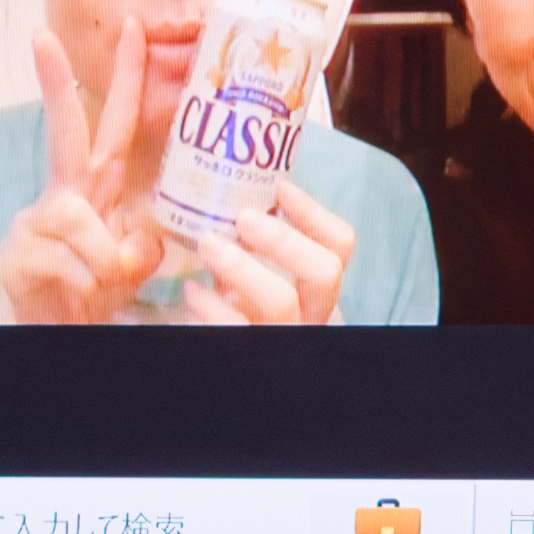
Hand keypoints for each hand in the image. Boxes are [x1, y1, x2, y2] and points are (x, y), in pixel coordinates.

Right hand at [0, 21, 164, 325]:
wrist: (52, 328)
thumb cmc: (90, 290)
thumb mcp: (129, 265)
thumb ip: (143, 246)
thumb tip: (139, 244)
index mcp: (95, 188)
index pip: (114, 126)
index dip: (126, 81)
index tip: (130, 30)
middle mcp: (64, 194)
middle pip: (66, 130)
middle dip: (57, 82)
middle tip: (45, 36)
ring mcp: (36, 220)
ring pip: (79, 218)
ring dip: (104, 258)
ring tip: (102, 283)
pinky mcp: (20, 253)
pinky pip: (70, 260)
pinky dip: (88, 281)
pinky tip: (80, 292)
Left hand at [175, 177, 357, 328]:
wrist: (214, 334)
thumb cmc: (233, 302)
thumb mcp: (254, 269)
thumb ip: (258, 241)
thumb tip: (238, 184)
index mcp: (317, 287)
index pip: (341, 246)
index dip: (316, 213)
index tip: (281, 188)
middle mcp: (312, 313)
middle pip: (325, 272)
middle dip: (283, 239)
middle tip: (242, 217)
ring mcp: (283, 335)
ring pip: (282, 302)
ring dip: (241, 266)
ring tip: (207, 243)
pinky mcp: (250, 349)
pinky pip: (236, 329)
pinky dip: (211, 305)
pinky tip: (192, 289)